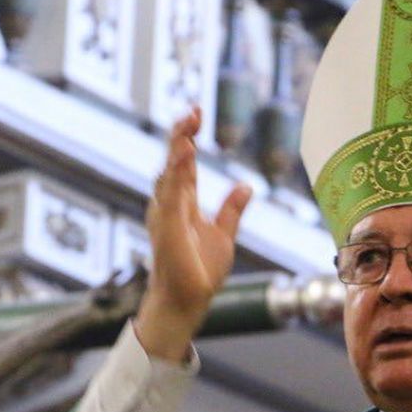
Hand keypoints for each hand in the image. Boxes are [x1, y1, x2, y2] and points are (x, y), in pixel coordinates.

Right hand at [136, 107, 252, 360]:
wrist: (188, 301)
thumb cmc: (199, 272)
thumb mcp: (224, 235)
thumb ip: (231, 209)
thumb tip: (245, 186)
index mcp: (183, 203)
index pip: (185, 163)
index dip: (188, 137)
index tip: (197, 114)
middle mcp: (170, 204)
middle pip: (173, 161)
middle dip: (181, 134)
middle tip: (193, 111)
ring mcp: (167, 213)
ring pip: (169, 172)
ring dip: (178, 146)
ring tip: (188, 123)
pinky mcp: (168, 225)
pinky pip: (172, 192)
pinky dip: (177, 171)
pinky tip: (185, 151)